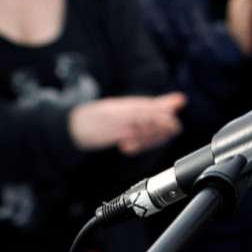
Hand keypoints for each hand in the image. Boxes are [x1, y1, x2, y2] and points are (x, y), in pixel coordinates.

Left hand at [67, 93, 186, 153]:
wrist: (74, 128)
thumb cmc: (95, 117)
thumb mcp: (123, 113)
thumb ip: (150, 111)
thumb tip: (177, 107)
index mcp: (145, 104)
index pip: (170, 118)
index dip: (163, 128)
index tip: (145, 132)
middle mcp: (146, 114)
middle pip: (167, 130)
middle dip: (153, 138)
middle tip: (133, 138)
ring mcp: (140, 125)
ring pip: (157, 138)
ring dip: (144, 144)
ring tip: (126, 143)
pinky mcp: (132, 135)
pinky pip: (145, 143)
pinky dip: (138, 147)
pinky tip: (124, 145)